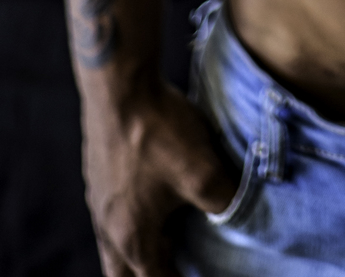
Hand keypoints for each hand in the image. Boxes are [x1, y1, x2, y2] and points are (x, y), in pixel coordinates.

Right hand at [81, 79, 238, 275]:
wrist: (118, 86)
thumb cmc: (157, 132)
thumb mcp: (203, 171)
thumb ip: (227, 202)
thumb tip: (247, 216)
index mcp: (134, 238)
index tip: (201, 273)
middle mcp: (110, 227)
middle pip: (124, 274)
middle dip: (149, 276)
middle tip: (174, 269)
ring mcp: (99, 201)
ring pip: (114, 246)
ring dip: (138, 252)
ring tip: (166, 241)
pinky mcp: (98, 175)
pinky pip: (111, 217)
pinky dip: (131, 223)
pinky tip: (148, 201)